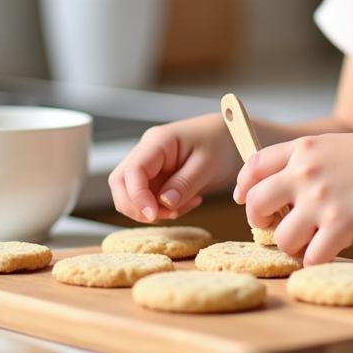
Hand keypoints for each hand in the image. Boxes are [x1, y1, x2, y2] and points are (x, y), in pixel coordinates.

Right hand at [109, 112, 237, 223]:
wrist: (232, 137)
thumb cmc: (222, 143)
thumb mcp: (208, 165)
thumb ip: (184, 183)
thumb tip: (162, 203)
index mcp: (157, 142)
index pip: (132, 171)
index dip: (137, 197)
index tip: (153, 215)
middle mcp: (148, 151)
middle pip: (121, 183)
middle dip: (138, 206)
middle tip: (169, 214)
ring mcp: (150, 164)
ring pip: (132, 193)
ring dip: (153, 209)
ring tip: (185, 205)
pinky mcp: (157, 176)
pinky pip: (149, 197)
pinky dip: (164, 207)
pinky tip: (189, 201)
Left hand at [232, 132, 352, 264]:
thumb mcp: (337, 145)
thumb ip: (308, 160)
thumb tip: (282, 184)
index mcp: (304, 148)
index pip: (255, 165)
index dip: (245, 185)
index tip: (246, 198)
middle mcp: (305, 173)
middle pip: (256, 203)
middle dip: (260, 220)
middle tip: (276, 226)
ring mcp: (321, 201)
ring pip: (281, 238)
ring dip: (293, 245)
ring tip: (311, 240)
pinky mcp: (339, 227)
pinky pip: (310, 257)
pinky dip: (317, 259)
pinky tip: (330, 250)